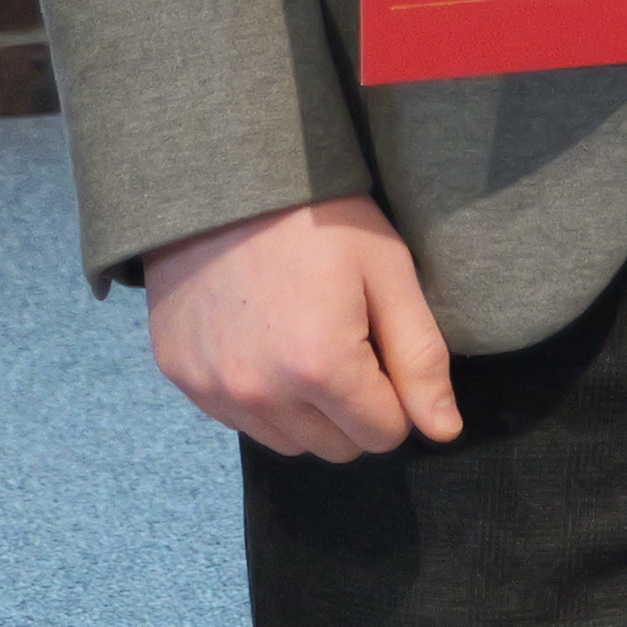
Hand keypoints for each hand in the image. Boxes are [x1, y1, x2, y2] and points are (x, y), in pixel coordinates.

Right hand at [142, 195, 460, 458]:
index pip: (384, 434)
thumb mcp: (388, 272)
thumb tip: (443, 432)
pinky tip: (260, 339)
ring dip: (305, 410)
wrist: (224, 178)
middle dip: (352, 408)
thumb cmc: (318, 220)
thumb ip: (420, 358)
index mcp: (321, 367)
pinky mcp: (182, 376)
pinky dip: (258, 395)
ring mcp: (215, 389)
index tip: (379, 346)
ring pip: (288, 442)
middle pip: (336, 448)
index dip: (393, 393)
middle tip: (343, 339)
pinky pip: (239, 419)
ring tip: (301, 339)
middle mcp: (262, 392)